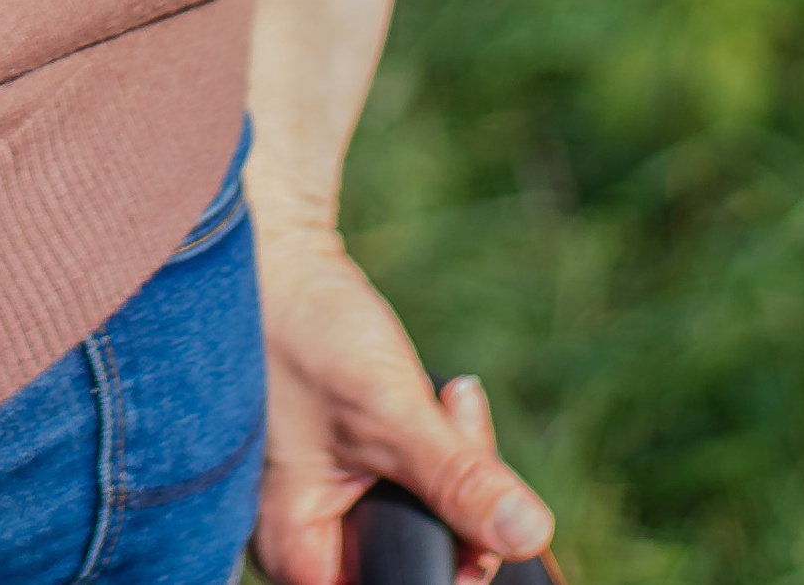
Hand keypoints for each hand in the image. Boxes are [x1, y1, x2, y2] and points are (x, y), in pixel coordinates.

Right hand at [253, 217, 555, 583]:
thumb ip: (455, 480)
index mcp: (296, 551)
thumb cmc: (302, 329)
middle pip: (420, 560)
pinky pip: (416, 482)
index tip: (487, 512)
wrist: (275, 251)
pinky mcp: (348, 466)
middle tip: (460, 419)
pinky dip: (438, 444)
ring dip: (456, 462)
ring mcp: (327, 501)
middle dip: (462, 502)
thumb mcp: (386, 408)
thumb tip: (528, 535)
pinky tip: (438, 396)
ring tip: (449, 398)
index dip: (457, 565)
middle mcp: (308, 539)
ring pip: (428, 520)